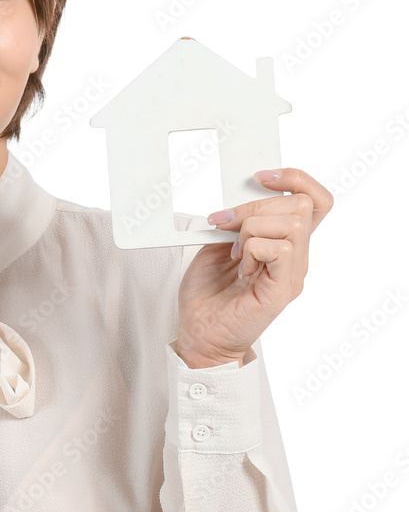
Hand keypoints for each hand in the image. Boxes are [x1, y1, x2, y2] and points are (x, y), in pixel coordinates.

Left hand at [174, 167, 333, 367]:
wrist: (198, 334)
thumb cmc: (207, 294)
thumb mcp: (216, 242)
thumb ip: (234, 219)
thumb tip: (236, 193)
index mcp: (284, 242)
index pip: (314, 200)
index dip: (295, 179)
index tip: (259, 176)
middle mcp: (295, 257)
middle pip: (301, 204)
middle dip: (255, 204)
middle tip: (225, 224)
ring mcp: (292, 273)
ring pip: (293, 223)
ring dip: (252, 229)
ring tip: (234, 252)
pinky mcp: (282, 290)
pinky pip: (281, 249)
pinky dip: (253, 249)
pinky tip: (240, 267)